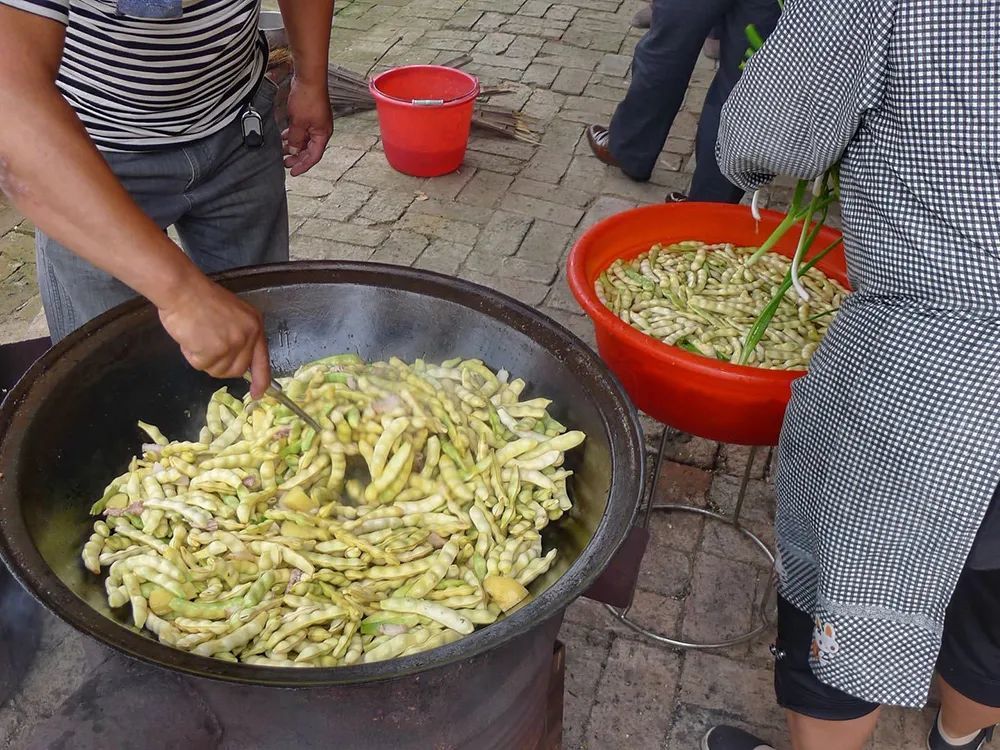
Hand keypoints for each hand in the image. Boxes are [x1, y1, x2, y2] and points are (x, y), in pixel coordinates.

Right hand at [157, 275, 271, 397]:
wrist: (183, 289)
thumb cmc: (200, 299)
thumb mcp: (232, 315)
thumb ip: (239, 335)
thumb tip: (238, 360)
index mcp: (254, 325)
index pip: (262, 359)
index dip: (261, 379)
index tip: (258, 393)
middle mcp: (248, 336)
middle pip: (237, 370)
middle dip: (221, 365)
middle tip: (206, 345)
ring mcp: (232, 345)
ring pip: (218, 370)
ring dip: (204, 359)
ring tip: (197, 336)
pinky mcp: (214, 351)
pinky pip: (201, 365)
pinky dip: (192, 355)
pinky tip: (190, 337)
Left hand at [282, 76, 332, 176]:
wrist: (309, 77)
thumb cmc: (308, 97)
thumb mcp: (298, 123)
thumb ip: (295, 139)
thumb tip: (293, 150)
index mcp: (323, 134)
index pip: (314, 156)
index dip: (303, 165)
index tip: (292, 172)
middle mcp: (321, 130)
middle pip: (310, 149)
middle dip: (297, 157)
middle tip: (285, 163)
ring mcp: (316, 122)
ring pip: (304, 140)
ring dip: (293, 146)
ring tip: (282, 150)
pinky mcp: (310, 115)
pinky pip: (302, 130)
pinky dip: (293, 135)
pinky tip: (284, 136)